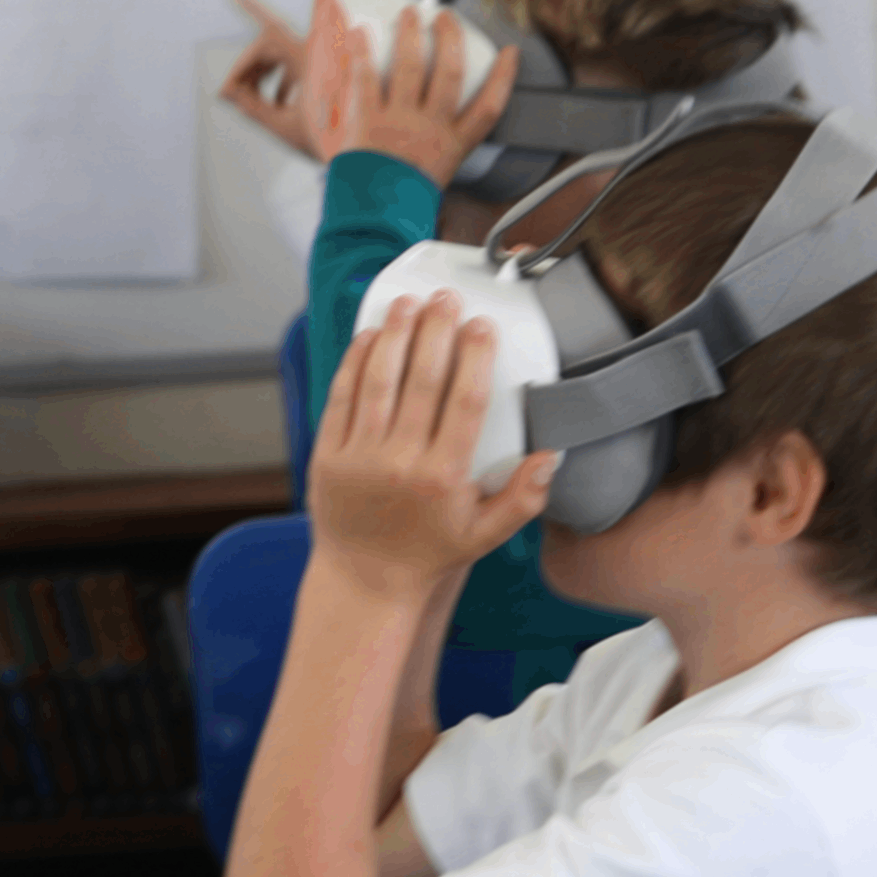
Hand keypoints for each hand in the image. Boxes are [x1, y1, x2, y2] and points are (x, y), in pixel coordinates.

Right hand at [214, 0, 322, 156]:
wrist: (371, 156)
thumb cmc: (336, 143)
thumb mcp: (285, 127)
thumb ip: (252, 107)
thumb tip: (228, 93)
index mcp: (310, 64)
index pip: (273, 29)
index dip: (252, 8)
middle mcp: (322, 56)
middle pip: (271, 46)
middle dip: (247, 66)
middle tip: (232, 91)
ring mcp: (328, 63)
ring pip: (285, 56)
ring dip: (263, 73)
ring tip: (253, 100)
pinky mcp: (332, 73)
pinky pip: (301, 65)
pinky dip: (283, 79)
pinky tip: (277, 101)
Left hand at [304, 0, 520, 187]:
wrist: (371, 224)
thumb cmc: (398, 206)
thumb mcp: (433, 180)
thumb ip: (435, 153)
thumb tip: (428, 133)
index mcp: (453, 146)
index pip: (489, 106)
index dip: (502, 76)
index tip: (508, 54)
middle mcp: (431, 129)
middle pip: (450, 74)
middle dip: (450, 39)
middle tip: (446, 18)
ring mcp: (400, 122)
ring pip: (411, 67)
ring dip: (411, 34)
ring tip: (411, 14)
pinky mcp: (369, 121)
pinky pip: (367, 77)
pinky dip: (364, 52)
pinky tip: (363, 32)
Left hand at [309, 291, 555, 595]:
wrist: (365, 578)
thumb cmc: (430, 551)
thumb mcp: (486, 533)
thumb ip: (524, 496)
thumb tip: (549, 453)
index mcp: (443, 477)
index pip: (465, 403)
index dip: (474, 358)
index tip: (481, 325)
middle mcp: (400, 463)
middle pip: (421, 382)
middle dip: (435, 332)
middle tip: (446, 299)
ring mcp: (359, 458)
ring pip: (378, 382)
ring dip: (394, 336)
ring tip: (408, 303)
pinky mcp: (327, 457)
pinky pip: (341, 400)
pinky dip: (354, 364)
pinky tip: (370, 336)